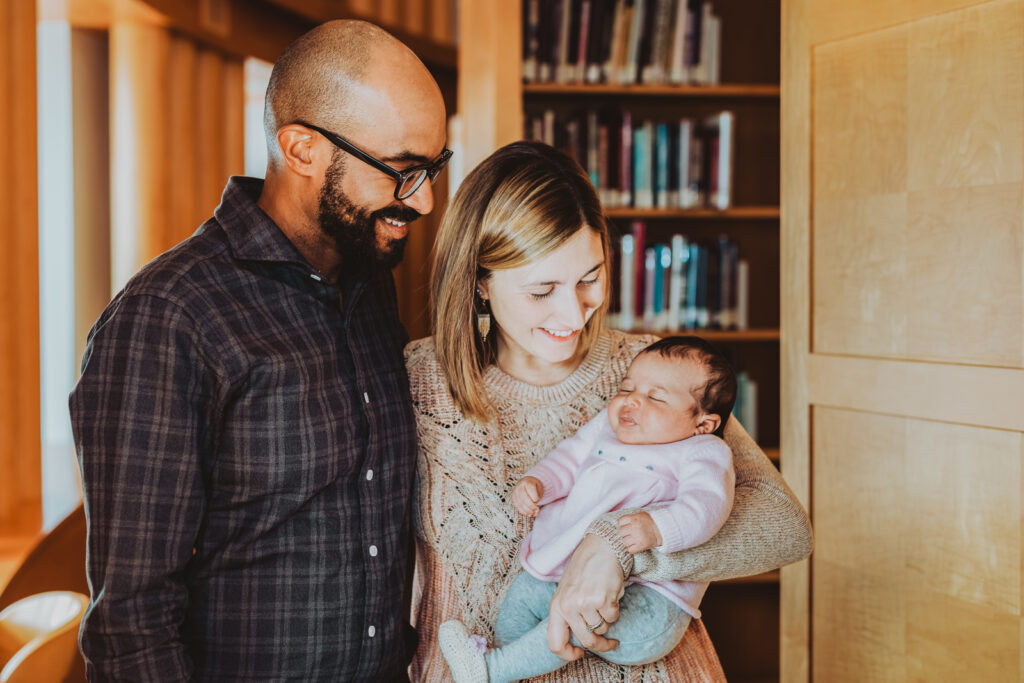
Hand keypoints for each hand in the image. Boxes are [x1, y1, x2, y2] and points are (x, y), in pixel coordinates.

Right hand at [512, 476, 542, 516]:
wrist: (526, 482)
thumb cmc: (534, 486)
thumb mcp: (539, 487)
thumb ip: (537, 495)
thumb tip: (535, 506)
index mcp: (527, 482)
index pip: (530, 489)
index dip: (534, 496)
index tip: (538, 500)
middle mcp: (519, 487)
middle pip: (524, 498)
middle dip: (531, 506)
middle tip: (537, 510)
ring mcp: (515, 493)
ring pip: (520, 503)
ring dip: (528, 510)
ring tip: (534, 513)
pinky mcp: (514, 498)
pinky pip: (518, 506)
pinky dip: (523, 511)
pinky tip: (529, 514)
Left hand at [546, 534, 622, 659]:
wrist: (600, 548)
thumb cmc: (584, 572)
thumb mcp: (566, 593)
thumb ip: (567, 615)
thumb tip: (577, 644)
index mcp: (556, 606)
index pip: (555, 643)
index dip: (567, 655)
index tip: (579, 654)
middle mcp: (568, 606)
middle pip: (586, 641)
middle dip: (601, 645)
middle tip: (610, 642)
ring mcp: (585, 603)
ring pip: (602, 629)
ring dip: (607, 620)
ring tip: (603, 602)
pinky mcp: (602, 599)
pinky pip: (613, 618)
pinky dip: (615, 610)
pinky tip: (610, 596)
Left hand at [617, 512, 662, 552]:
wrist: (662, 530)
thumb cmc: (651, 522)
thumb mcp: (641, 515)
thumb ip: (632, 517)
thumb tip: (622, 523)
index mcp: (634, 518)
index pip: (620, 521)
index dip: (622, 524)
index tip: (626, 526)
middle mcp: (635, 527)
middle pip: (621, 532)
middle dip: (624, 533)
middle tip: (629, 534)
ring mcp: (637, 537)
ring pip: (624, 542)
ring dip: (628, 542)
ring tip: (633, 540)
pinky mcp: (641, 546)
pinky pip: (630, 550)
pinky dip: (631, 549)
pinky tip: (635, 546)